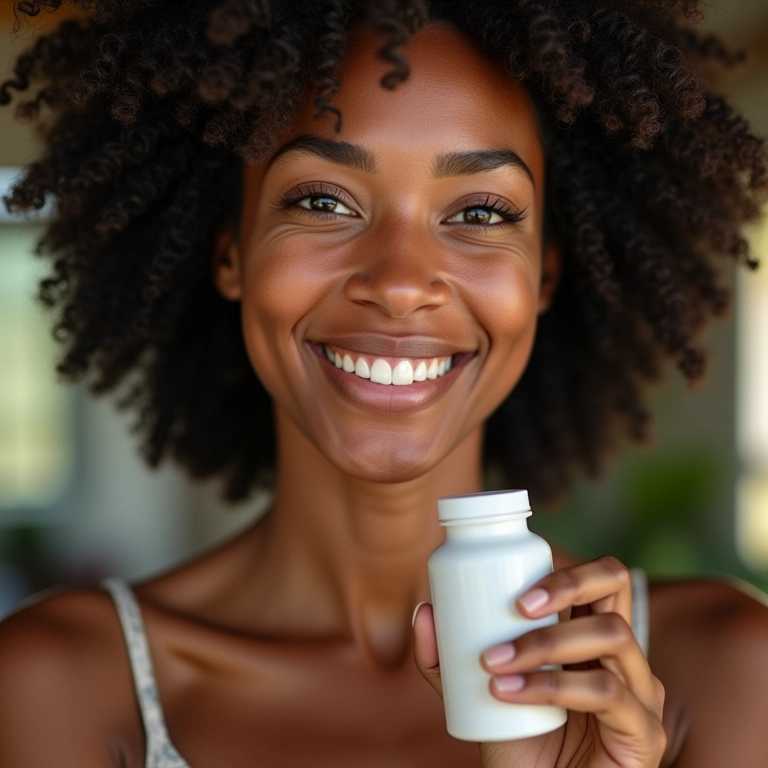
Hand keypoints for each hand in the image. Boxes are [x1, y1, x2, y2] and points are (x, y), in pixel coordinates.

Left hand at [413, 556, 665, 767]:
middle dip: (566, 583)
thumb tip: (425, 610)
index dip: (563, 572)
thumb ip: (447, 661)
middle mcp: (624, 657)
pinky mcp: (645, 733)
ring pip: (611, 635)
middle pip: (617, 584)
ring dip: (546, 642)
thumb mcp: (475, 695)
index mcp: (591, 639)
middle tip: (517, 607)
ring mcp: (641, 693)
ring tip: (494, 662)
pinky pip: (607, 691)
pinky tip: (510, 692)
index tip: (512, 594)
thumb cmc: (516, 744)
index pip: (597, 578)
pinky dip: (554, 685)